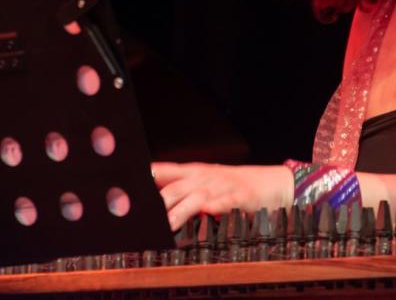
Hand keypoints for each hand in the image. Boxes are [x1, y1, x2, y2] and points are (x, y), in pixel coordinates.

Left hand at [152, 162, 293, 230]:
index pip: (163, 172)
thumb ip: (178, 186)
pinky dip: (217, 206)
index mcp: (193, 173)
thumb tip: (149, 195)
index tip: (126, 189)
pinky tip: (208, 210)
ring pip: (197, 196)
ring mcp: (222, 186)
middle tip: (142, 217)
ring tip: (168, 224)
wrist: (269, 182)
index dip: (145, 178)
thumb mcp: (203, 181)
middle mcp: (205, 177)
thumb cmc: (232, 184)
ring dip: (181, 209)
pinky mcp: (240, 196)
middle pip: (176, 188)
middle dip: (159, 202)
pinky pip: (226, 201)